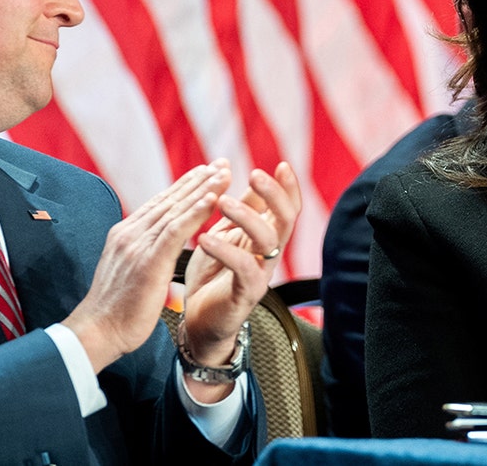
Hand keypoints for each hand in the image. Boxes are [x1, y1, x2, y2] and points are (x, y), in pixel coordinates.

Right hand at [62, 160, 230, 371]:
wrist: (97, 332)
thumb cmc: (115, 311)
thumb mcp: (128, 273)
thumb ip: (141, 254)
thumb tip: (154, 248)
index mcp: (125, 235)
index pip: (159, 204)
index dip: (184, 187)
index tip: (205, 172)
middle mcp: (130, 233)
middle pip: (169, 199)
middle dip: (198, 180)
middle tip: (222, 163)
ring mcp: (137, 245)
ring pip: (176, 209)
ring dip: (203, 189)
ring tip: (225, 174)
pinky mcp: (148, 260)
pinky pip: (176, 230)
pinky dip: (196, 212)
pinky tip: (214, 199)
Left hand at [181, 161, 300, 400]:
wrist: (198, 321)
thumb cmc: (212, 276)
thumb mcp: (227, 235)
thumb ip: (242, 211)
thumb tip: (255, 177)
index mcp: (264, 238)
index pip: (287, 208)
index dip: (288, 187)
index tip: (281, 164)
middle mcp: (268, 255)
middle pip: (286, 220)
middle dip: (274, 195)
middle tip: (254, 174)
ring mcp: (260, 275)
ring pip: (268, 240)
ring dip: (246, 217)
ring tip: (221, 202)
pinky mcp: (245, 295)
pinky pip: (244, 269)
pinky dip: (226, 250)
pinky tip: (205, 237)